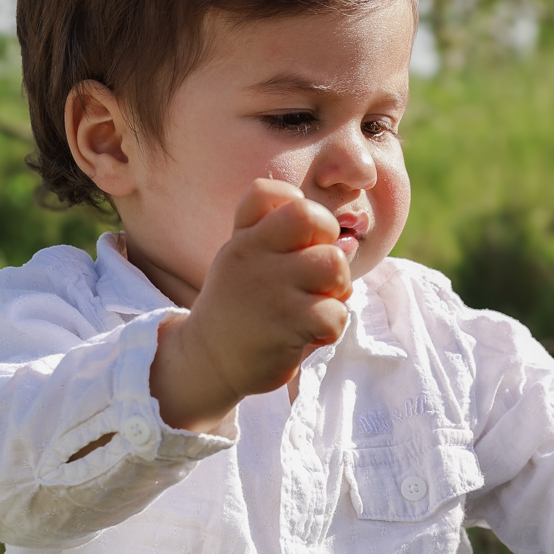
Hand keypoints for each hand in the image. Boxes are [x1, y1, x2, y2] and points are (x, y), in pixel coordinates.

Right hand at [150, 180, 350, 430]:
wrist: (208, 361)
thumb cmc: (238, 309)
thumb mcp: (242, 262)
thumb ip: (278, 239)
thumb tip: (345, 242)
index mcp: (245, 239)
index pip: (266, 192)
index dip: (298, 206)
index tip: (297, 239)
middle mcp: (253, 256)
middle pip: (311, 217)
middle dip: (328, 244)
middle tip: (317, 276)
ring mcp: (270, 289)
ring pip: (334, 264)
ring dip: (337, 290)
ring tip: (316, 307)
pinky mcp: (286, 323)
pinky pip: (336, 312)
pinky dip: (331, 329)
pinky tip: (309, 336)